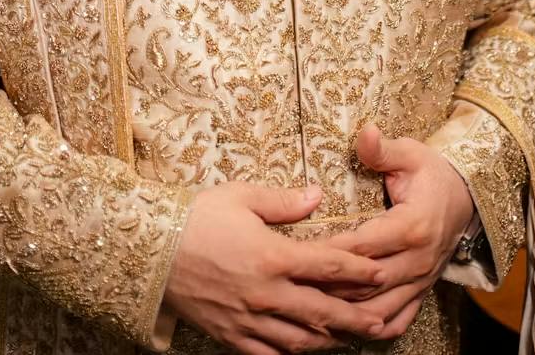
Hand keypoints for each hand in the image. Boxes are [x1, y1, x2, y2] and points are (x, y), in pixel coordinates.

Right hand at [163, 181, 390, 354]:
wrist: (151, 250)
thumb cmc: (197, 217)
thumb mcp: (241, 197)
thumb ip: (284, 201)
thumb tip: (317, 196)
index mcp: (272, 256)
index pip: (327, 266)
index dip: (359, 271)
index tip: (381, 272)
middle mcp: (266, 293)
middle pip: (323, 311)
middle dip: (357, 319)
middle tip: (383, 323)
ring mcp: (248, 320)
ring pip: (300, 340)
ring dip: (329, 341)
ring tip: (351, 340)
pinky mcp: (230, 336)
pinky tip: (305, 351)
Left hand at [318, 127, 474, 341]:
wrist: (466, 197)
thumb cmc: (431, 173)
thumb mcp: (410, 153)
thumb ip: (383, 149)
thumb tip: (365, 132)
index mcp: (413, 226)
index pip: (363, 245)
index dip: (331, 250)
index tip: (299, 252)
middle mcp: (418, 260)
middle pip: (368, 282)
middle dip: (332, 286)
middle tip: (295, 285)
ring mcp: (422, 280)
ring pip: (380, 306)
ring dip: (349, 312)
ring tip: (314, 311)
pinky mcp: (422, 291)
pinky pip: (400, 319)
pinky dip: (375, 328)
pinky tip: (351, 330)